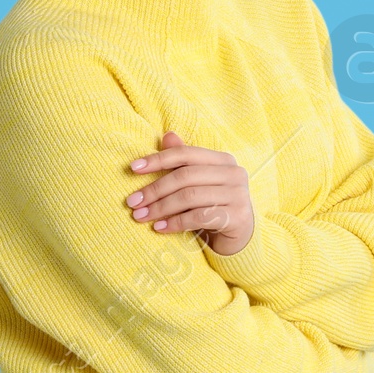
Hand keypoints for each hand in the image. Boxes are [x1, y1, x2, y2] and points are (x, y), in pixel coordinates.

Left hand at [125, 130, 254, 255]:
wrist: (240, 237)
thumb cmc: (214, 206)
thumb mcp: (199, 183)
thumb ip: (185, 161)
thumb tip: (167, 135)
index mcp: (223, 159)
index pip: (186, 154)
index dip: (158, 159)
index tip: (133, 168)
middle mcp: (234, 173)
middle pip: (185, 176)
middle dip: (155, 189)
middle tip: (133, 201)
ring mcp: (238, 194)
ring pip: (189, 197)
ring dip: (161, 208)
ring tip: (141, 216)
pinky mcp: (237, 217)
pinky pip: (198, 217)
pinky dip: (175, 223)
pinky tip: (159, 228)